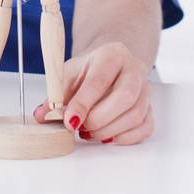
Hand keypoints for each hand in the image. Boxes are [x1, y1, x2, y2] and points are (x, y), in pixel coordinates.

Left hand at [32, 41, 153, 144]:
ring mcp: (145, 89)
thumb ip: (57, 94)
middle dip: (99, 120)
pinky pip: (145, 127)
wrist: (112, 62)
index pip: (99, 81)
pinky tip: (108, 137)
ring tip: (90, 133)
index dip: (83, 104)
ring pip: (136, 115)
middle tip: (81, 128)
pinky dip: (125, 138)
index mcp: (112, 54)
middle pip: (125, 97)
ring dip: (109, 131)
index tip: (70, 121)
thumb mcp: (69, 73)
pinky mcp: (150, 106)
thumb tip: (42, 115)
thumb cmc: (90, 69)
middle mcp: (134, 69)